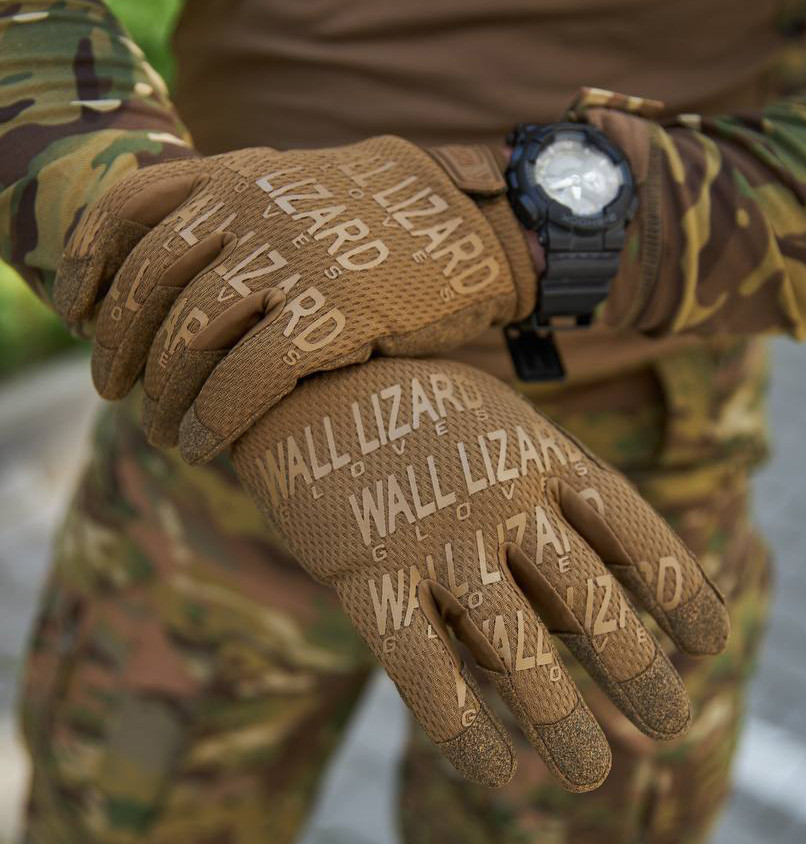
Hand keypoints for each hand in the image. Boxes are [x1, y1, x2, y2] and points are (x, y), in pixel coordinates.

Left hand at [54, 139, 536, 463]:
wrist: (471, 226)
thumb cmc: (380, 224)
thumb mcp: (298, 190)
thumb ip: (236, 209)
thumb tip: (173, 260)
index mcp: (239, 176)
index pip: (129, 212)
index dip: (88, 268)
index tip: (75, 315)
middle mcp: (255, 211)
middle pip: (152, 285)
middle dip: (118, 348)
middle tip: (112, 391)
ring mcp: (294, 261)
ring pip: (192, 337)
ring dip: (163, 396)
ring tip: (160, 434)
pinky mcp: (334, 315)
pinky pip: (248, 377)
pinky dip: (214, 419)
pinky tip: (203, 447)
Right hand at [231, 357, 729, 789]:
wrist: (303, 382)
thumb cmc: (420, 414)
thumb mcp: (502, 425)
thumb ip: (551, 495)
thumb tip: (609, 584)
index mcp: (541, 453)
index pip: (637, 533)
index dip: (683, 595)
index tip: (705, 647)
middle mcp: (499, 496)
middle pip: (590, 601)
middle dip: (639, 675)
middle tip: (667, 725)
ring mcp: (434, 535)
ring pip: (517, 651)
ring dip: (565, 723)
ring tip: (592, 775)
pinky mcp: (368, 575)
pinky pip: (427, 674)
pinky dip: (469, 737)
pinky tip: (503, 773)